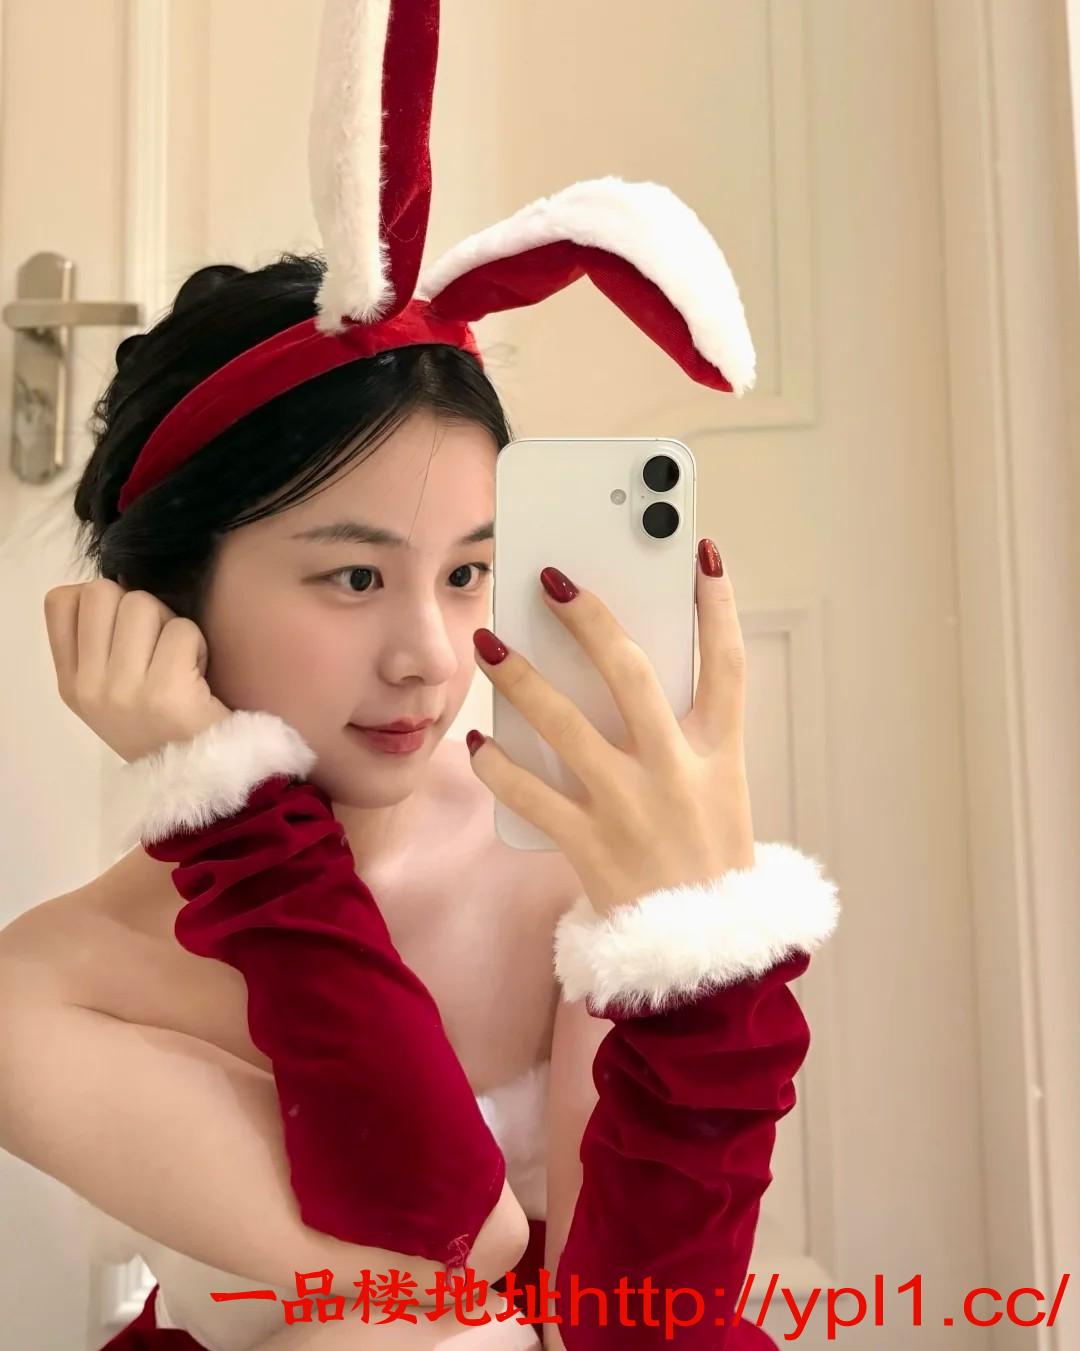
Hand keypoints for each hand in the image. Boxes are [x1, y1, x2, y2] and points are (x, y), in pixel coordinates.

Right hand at [43, 578, 231, 763]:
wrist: (200, 781)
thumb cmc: (162, 731)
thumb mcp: (111, 696)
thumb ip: (101, 646)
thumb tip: (120, 584)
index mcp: (71, 684)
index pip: (61, 602)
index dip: (100, 601)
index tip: (125, 631)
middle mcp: (88, 687)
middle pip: (103, 592)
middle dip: (141, 608)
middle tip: (160, 647)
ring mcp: (122, 690)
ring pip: (142, 604)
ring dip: (172, 625)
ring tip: (180, 663)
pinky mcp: (165, 692)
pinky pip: (182, 630)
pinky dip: (198, 646)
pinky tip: (198, 677)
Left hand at [469, 546, 754, 916]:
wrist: (707, 958)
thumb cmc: (706, 864)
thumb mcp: (716, 793)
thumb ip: (679, 739)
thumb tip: (614, 677)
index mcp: (719, 756)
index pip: (728, 666)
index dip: (719, 606)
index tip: (702, 553)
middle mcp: (677, 773)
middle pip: (634, 675)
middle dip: (591, 619)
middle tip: (553, 581)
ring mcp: (631, 809)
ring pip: (567, 726)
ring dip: (523, 680)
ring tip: (490, 645)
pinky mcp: (591, 847)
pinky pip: (532, 797)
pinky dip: (498, 769)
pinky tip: (475, 743)